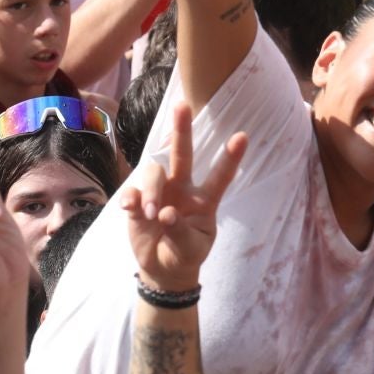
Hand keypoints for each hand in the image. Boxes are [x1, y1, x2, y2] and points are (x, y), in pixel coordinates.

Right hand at [120, 100, 246, 292]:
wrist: (162, 267)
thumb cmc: (185, 253)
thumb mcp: (191, 249)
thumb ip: (180, 232)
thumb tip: (165, 214)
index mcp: (204, 199)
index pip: (220, 176)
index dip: (230, 157)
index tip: (243, 136)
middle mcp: (182, 189)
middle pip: (182, 155)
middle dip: (182, 130)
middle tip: (182, 105)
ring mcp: (159, 193)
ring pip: (154, 173)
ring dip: (152, 191)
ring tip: (152, 214)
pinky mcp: (137, 202)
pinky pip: (132, 191)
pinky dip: (131, 199)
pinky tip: (130, 209)